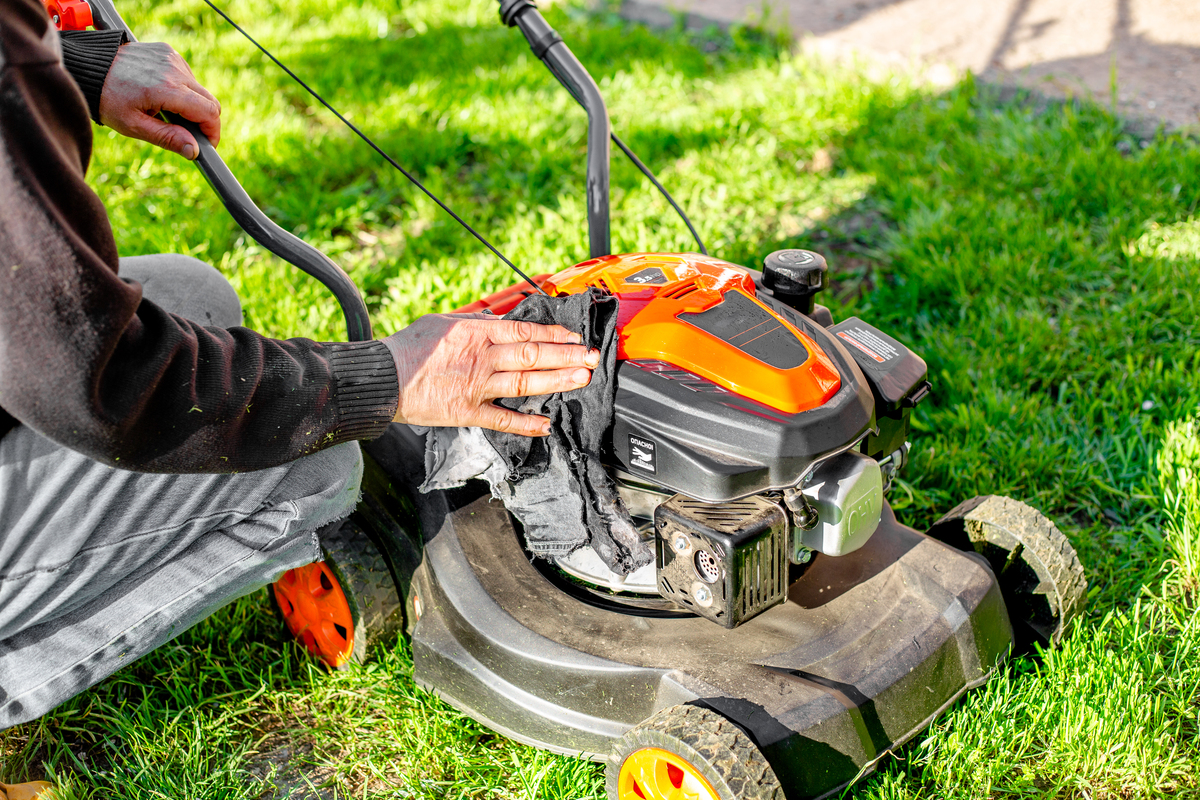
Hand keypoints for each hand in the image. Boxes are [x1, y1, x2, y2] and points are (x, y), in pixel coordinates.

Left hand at [99, 42, 220, 159]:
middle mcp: (174, 70)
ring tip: (166, 111)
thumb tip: (193, 151)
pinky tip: (162, 93)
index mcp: (167, 89)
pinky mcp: (167, 52)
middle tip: (187, 133)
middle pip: (210, 101)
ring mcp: (172, 58)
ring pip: (199, 89)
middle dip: (204, 121)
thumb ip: (167, 138)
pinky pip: (186, 75)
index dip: (212, 132)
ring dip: (192, 104)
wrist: (88, 66)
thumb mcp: (134, 125)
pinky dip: (181, 88)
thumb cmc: (107, 98)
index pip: (209, 112)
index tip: (207, 144)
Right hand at [382, 314, 599, 436]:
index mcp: (476, 333)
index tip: (575, 338)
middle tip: (591, 358)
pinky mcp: (467, 412)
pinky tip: (546, 425)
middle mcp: (481, 358)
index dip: (554, 335)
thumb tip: (505, 321)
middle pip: (532, 356)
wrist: (382, 378)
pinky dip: (525, 424)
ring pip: (524, 383)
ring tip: (581, 379)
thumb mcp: (445, 322)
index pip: (525, 332)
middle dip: (566, 356)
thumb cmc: (409, 348)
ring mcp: (476, 386)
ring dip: (556, 382)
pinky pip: (502, 419)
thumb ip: (478, 323)